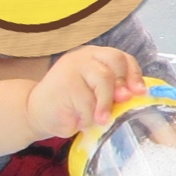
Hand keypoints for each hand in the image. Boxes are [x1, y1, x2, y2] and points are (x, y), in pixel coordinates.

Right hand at [26, 47, 144, 139]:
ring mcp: (72, 67)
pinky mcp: (63, 83)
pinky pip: (87, 102)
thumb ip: (113, 92)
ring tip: (98, 120)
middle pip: (114, 64)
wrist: (35, 111)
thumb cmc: (71, 105)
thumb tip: (131, 95)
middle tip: (120, 103)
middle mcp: (84, 57)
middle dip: (120, 87)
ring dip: (104, 106)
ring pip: (103, 83)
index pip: (122, 58)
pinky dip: (87, 117)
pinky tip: (78, 120)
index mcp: (96, 56)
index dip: (134, 74)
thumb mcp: (95, 96)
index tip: (140, 92)